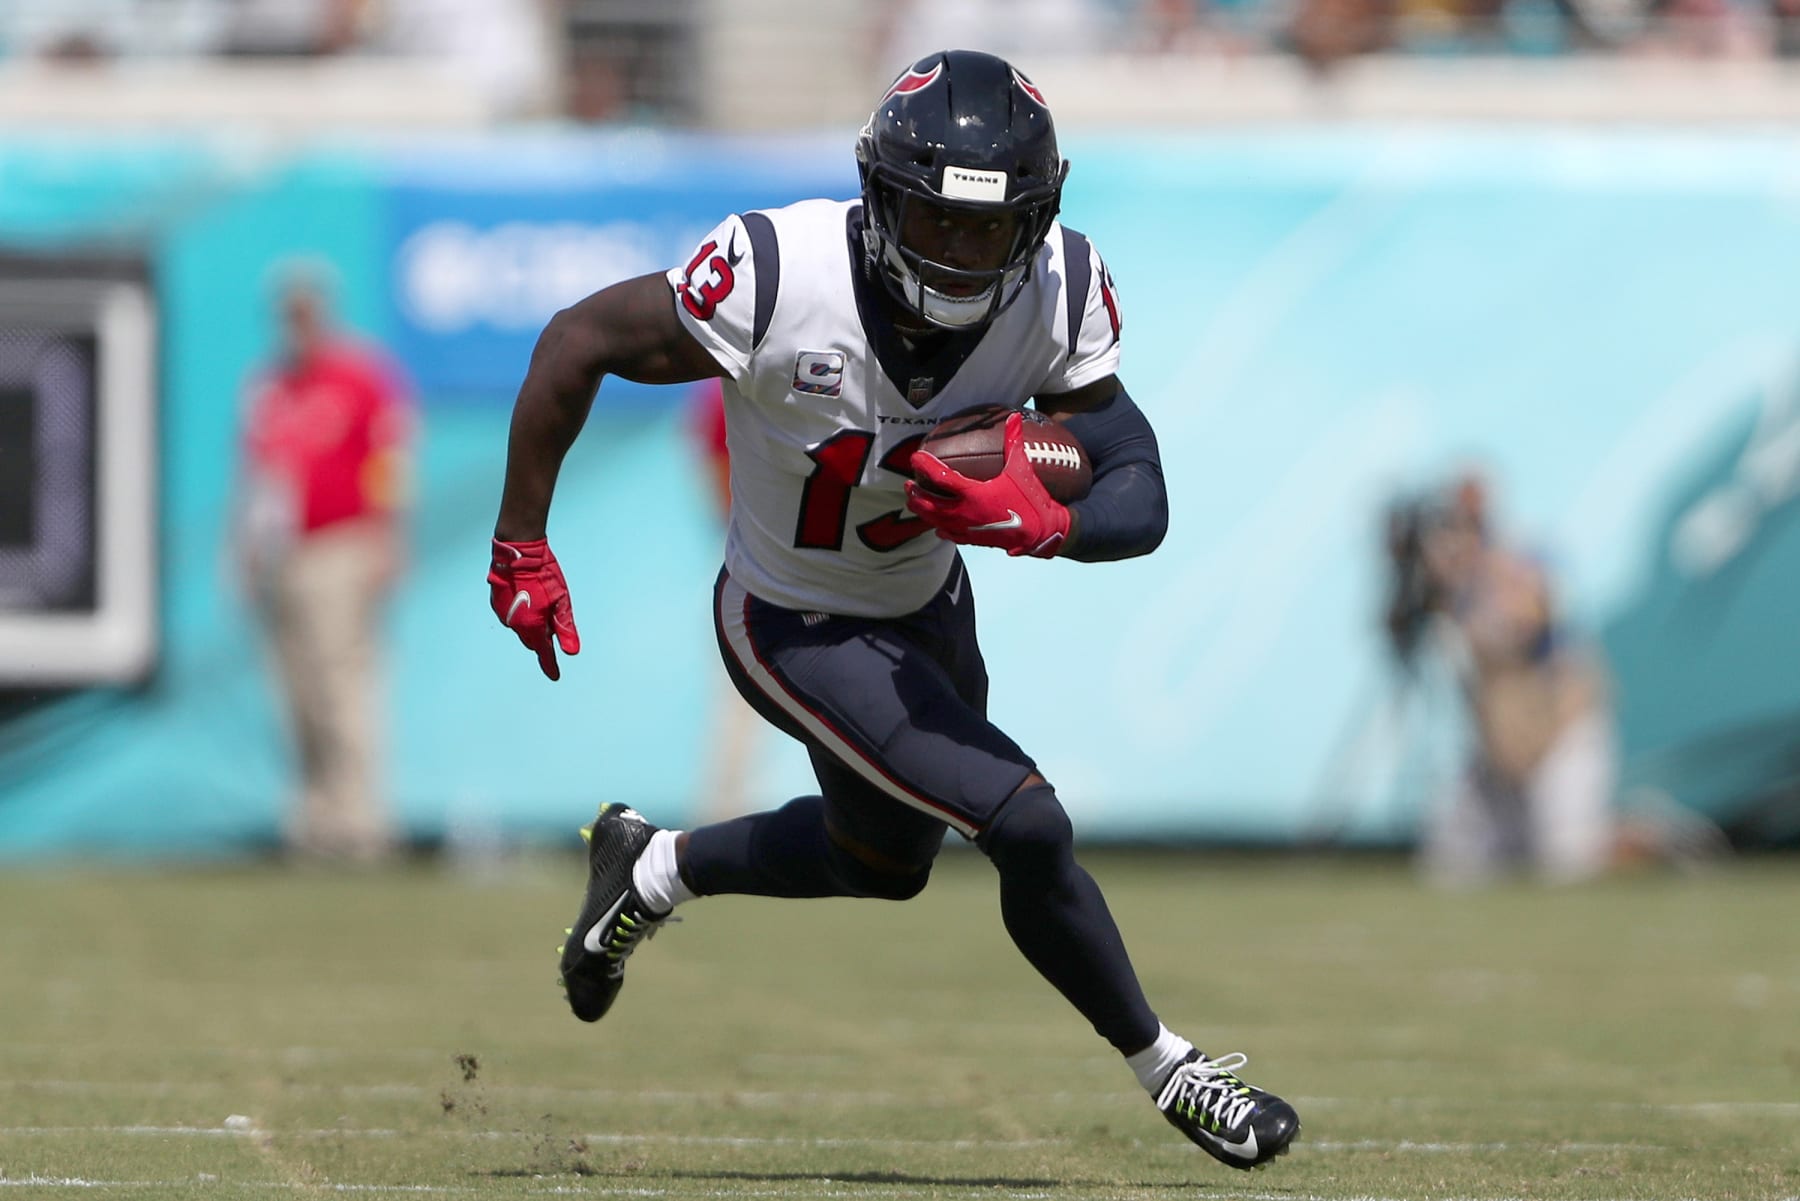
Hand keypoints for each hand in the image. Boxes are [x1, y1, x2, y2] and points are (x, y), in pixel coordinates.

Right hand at [488, 537, 579, 679]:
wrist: (518, 552)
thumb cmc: (544, 575)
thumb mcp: (562, 601)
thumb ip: (565, 628)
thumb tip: (572, 652)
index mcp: (533, 626)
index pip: (544, 653)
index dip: (550, 665)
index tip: (555, 676)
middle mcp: (515, 624)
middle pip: (533, 640)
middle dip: (543, 636)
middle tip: (552, 618)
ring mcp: (503, 614)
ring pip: (521, 628)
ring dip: (531, 623)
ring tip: (540, 601)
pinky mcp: (496, 604)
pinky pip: (511, 616)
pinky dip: (521, 613)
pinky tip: (527, 597)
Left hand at [905, 412, 1070, 557]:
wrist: (1042, 532)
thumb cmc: (1032, 499)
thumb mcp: (1021, 468)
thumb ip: (1014, 441)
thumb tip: (1014, 416)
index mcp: (974, 494)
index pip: (941, 478)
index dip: (925, 465)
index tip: (916, 457)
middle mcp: (965, 513)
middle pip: (930, 504)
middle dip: (915, 493)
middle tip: (908, 484)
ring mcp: (968, 529)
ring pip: (935, 521)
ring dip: (922, 510)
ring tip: (913, 501)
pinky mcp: (974, 540)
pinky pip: (949, 535)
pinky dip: (939, 528)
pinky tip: (937, 526)